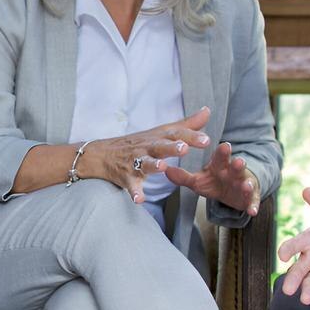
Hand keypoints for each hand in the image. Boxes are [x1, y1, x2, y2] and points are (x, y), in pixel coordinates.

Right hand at [84, 107, 212, 202]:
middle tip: (184, 148)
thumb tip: (207, 110)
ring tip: (162, 167)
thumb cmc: (138, 143)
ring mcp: (135, 162)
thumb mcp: (162, 131)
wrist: (103, 154)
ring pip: (145, 163)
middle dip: (172, 147)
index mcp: (158, 137)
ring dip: (153, 165)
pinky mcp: (126, 177)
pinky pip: (131, 186)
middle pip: (160, 146)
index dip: (191, 137)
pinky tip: (139, 199)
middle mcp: (147, 148)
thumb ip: (187, 124)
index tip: (207, 140)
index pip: (176, 135)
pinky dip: (135, 192)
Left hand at [162, 140, 259, 214]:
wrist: (232, 193)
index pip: (221, 156)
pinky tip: (253, 211)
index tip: (224, 145)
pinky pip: (252, 201)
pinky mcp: (250, 198)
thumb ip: (183, 177)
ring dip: (247, 184)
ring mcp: (243, 184)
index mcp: (220, 165)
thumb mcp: (198, 181)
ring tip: (246, 186)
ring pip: (247, 182)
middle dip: (238, 164)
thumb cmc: (214, 182)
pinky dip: (253, 206)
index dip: (223, 151)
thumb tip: (166, 171)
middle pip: (236, 166)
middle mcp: (233, 172)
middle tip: (239, 161)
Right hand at [276, 187, 309, 309]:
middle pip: (298, 270)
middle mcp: (309, 259)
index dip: (287, 250)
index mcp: (308, 241)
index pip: (294, 245)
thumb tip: (306, 189)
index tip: (284, 256)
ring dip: (307, 292)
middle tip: (289, 290)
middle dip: (293, 280)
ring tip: (307, 300)